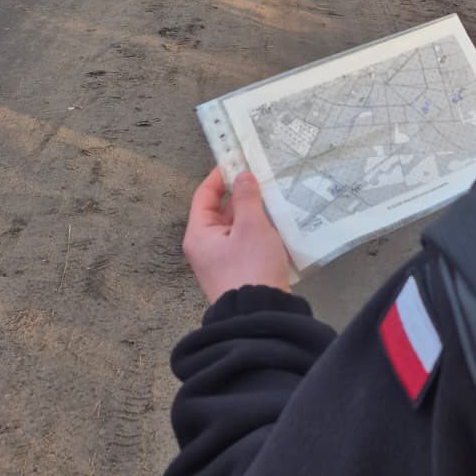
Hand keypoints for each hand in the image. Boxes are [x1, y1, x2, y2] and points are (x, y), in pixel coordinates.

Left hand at [183, 167, 291, 303]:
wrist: (260, 314)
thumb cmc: (251, 267)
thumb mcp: (251, 227)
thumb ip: (247, 198)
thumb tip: (243, 176)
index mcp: (199, 234)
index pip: (204, 196)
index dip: (219, 176)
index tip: (236, 160)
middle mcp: (205, 247)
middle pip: (220, 211)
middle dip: (240, 194)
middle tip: (260, 177)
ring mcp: (221, 261)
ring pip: (235, 227)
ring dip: (251, 213)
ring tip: (272, 197)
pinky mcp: (237, 271)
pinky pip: (244, 242)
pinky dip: (257, 230)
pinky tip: (275, 224)